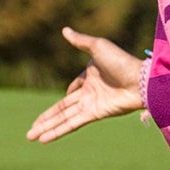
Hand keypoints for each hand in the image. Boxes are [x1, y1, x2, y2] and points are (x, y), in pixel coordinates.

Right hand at [27, 27, 145, 143]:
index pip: (73, 89)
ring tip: (30, 137)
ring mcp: (90, 105)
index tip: (66, 97)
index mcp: (90, 77)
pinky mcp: (94, 114)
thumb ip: (80, 41)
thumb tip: (64, 30)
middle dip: (45, 118)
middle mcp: (89, 93)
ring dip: (46, 127)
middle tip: (30, 130)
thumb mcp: (98, 46)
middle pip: (61, 108)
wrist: (140, 79)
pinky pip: (72, 123)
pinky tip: (45, 138)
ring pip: (63, 118)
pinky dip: (58, 131)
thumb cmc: (122, 61)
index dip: (68, 93)